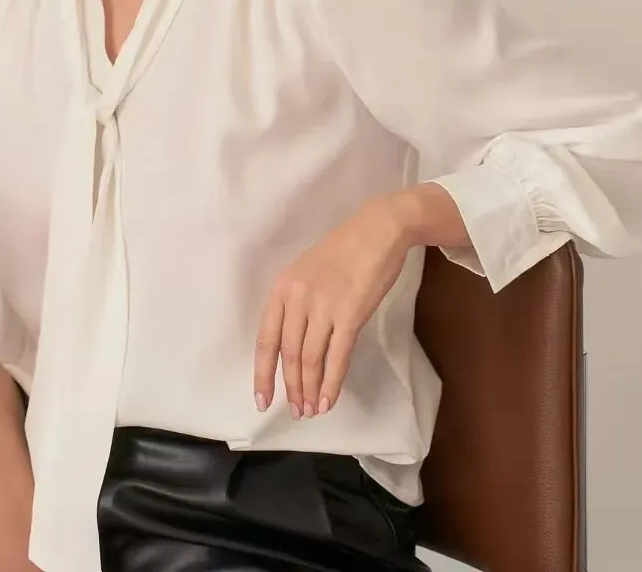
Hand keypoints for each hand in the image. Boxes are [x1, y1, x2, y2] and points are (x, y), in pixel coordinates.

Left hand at [253, 194, 411, 419]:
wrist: (378, 230)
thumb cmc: (345, 250)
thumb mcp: (307, 271)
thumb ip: (297, 304)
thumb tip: (292, 345)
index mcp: (282, 287)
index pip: (265, 339)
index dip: (263, 373)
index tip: (263, 399)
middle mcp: (297, 298)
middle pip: (289, 354)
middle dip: (291, 387)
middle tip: (296, 411)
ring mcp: (323, 306)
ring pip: (311, 360)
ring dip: (310, 389)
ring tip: (312, 409)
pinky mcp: (350, 314)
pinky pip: (337, 356)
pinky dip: (332, 383)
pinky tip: (330, 399)